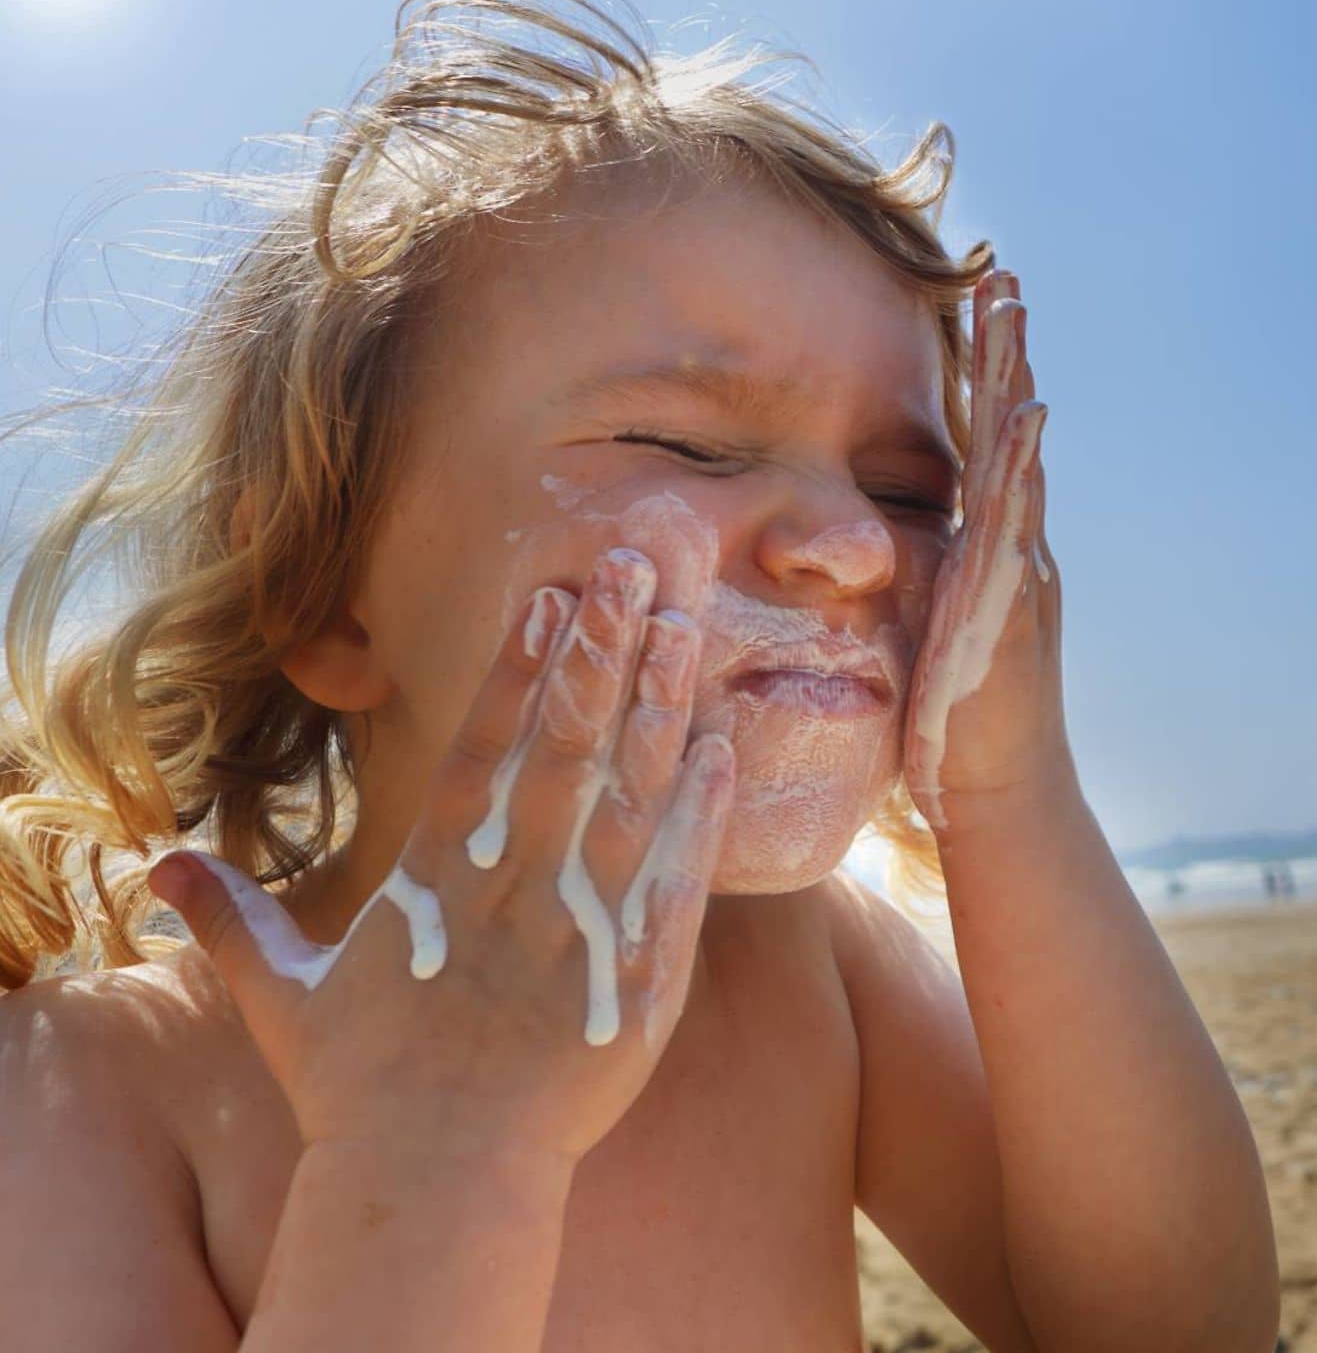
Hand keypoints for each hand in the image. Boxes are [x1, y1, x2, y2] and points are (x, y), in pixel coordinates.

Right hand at [147, 546, 734, 1165]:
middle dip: (598, 651)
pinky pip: (679, 878)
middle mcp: (513, 884)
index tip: (548, 596)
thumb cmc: (359, 1090)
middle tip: (634, 567)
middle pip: (565, 745)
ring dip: (658, 705)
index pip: (483, 746)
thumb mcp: (282, 999)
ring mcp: (581, 926)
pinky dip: (703, 813)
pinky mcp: (640, 977)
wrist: (435, 1183)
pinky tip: (724, 750)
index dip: (517, 666)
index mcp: (437, 876)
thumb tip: (158, 871)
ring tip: (684, 628)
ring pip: (629, 794)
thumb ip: (233, 922)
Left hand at [903, 268, 1073, 835]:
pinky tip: (1026, 413)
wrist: (998, 795)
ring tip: (1013, 312)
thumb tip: (878, 549)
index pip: (982, 449)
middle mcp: (1014, 548)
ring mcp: (1020, 571)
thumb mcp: (926, 632)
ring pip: (1019, 460)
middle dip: (1005, 352)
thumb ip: (916, 582)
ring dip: (1015, 381)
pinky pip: (1019, 520)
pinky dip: (1024, 463)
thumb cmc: (951, 724)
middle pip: (1008, 432)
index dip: (982, 379)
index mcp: (988, 550)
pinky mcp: (1013, 604)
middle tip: (1002, 274)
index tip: (978, 308)